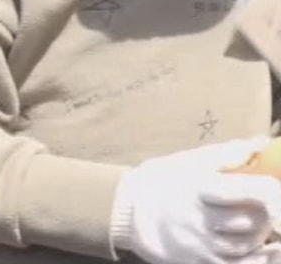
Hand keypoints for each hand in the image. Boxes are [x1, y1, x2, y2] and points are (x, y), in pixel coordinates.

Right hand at [113, 138, 280, 263]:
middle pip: (254, 220)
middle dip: (267, 211)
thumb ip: (226, 154)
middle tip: (265, 202)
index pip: (250, 190)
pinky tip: (268, 249)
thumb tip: (261, 143)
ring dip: (262, 233)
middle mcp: (201, 220)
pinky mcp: (202, 263)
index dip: (270, 188)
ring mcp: (202, 246)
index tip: (273, 183)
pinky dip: (260, 258)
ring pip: (249, 244)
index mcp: (198, 189)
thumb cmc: (162, 182)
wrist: (128, 213)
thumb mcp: (188, 161)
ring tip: (259, 221)